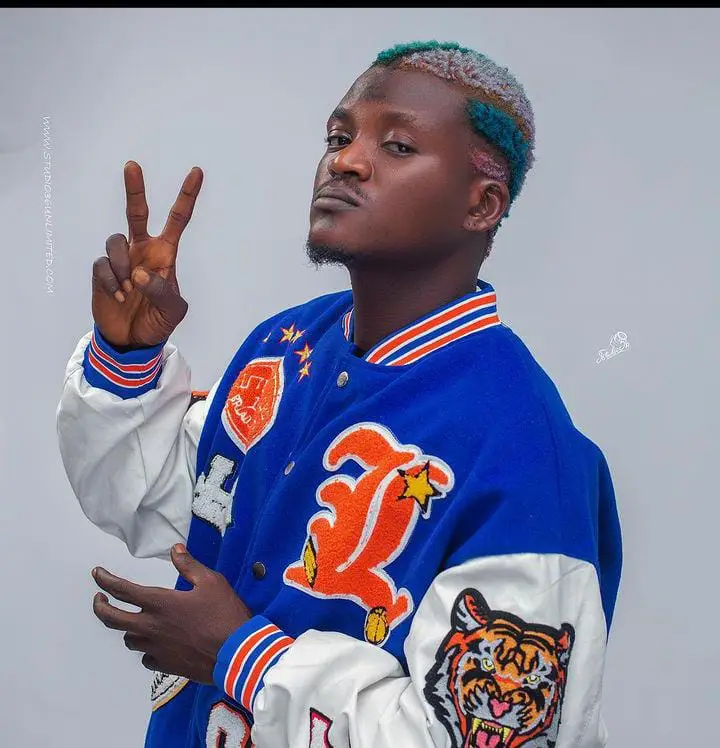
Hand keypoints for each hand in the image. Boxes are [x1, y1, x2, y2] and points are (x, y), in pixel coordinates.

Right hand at [91, 161, 202, 348]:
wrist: (133, 341)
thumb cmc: (158, 322)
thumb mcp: (173, 310)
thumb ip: (162, 291)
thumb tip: (140, 273)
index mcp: (165, 254)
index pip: (177, 220)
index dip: (186, 197)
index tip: (197, 172)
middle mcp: (142, 250)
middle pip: (137, 213)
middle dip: (135, 190)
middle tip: (132, 165)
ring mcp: (122, 260)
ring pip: (116, 242)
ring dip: (124, 267)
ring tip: (131, 291)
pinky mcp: (102, 272)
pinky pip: (103, 265)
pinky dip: (113, 283)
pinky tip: (120, 298)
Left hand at [91, 545, 250, 683]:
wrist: (236, 653)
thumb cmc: (225, 615)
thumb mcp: (211, 582)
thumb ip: (189, 565)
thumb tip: (175, 549)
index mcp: (160, 603)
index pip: (122, 590)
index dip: (105, 580)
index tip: (97, 573)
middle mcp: (152, 626)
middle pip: (112, 619)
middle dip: (100, 607)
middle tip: (99, 599)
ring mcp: (156, 648)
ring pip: (128, 639)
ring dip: (127, 628)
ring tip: (133, 620)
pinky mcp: (165, 665)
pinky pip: (146, 657)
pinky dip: (146, 648)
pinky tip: (155, 644)